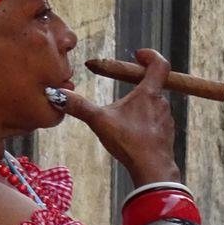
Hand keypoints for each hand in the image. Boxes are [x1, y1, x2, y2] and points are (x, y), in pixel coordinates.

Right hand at [61, 49, 179, 184]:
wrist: (152, 169)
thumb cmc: (129, 142)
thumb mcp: (99, 121)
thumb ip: (79, 107)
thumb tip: (57, 95)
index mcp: (149, 93)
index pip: (159, 63)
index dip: (150, 55)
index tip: (138, 55)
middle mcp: (162, 102)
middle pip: (153, 85)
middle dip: (137, 85)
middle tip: (122, 91)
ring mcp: (166, 119)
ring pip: (154, 105)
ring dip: (140, 106)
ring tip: (124, 118)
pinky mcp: (166, 134)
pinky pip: (156, 122)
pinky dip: (145, 123)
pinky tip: (133, 135)